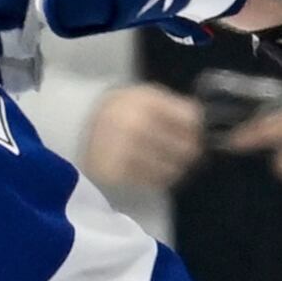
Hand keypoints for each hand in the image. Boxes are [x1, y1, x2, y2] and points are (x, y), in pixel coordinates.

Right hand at [84, 83, 208, 191]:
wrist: (76, 125)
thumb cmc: (119, 110)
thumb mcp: (145, 97)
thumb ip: (176, 107)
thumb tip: (204, 120)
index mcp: (146, 102)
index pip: (191, 121)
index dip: (199, 131)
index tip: (198, 136)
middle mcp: (136, 126)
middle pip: (186, 148)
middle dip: (192, 152)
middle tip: (190, 154)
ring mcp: (125, 152)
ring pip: (172, 170)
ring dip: (178, 169)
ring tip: (172, 164)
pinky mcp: (116, 173)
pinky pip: (153, 183)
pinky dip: (160, 179)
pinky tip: (156, 172)